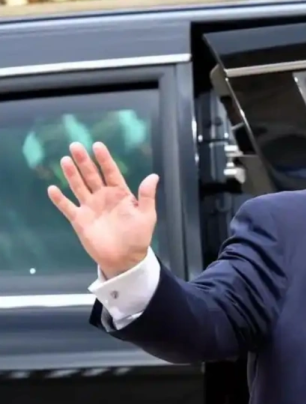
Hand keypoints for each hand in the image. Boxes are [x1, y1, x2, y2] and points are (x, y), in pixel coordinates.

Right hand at [47, 141, 158, 278]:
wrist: (125, 258)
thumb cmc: (138, 236)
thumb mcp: (146, 215)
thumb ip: (147, 196)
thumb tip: (154, 176)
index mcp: (120, 194)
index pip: (111, 172)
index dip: (105, 159)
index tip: (98, 145)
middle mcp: (103, 197)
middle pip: (91, 175)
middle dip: (84, 161)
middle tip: (75, 145)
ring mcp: (90, 207)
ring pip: (79, 186)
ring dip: (71, 174)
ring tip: (65, 160)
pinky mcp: (80, 220)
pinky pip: (67, 207)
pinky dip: (59, 199)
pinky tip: (52, 188)